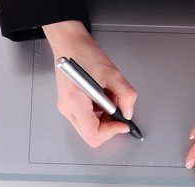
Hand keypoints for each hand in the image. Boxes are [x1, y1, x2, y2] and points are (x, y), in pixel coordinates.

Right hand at [43, 21, 136, 146]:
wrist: (69, 43)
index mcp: (75, 101)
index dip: (111, 132)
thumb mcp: (112, 73)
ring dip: (104, 119)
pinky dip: (99, 113)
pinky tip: (102, 96)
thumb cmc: (84, 53)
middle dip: (108, 126)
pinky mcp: (69, 105)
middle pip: (91, 134)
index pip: (93, 134)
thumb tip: (128, 113)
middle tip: (118, 110)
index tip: (123, 123)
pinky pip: (87, 119)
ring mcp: (66, 108)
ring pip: (90, 128)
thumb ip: (125, 95)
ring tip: (109, 98)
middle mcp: (67, 108)